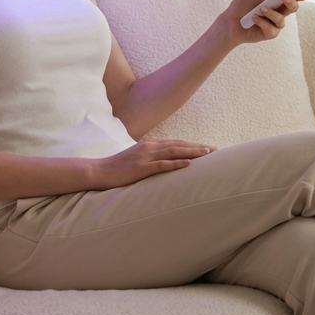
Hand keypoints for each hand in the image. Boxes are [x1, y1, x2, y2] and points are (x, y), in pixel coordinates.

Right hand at [91, 138, 215, 189]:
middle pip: (179, 145)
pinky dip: (176, 163)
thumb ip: (150, 157)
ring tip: (207, 154)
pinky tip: (188, 164)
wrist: (99, 171)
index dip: (192, 145)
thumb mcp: (136, 158)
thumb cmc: (117, 168)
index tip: (207, 148)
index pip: (176, 143)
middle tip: (215, 149)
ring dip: (192, 152)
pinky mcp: (141, 167)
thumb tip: (164, 160)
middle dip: (197, 147)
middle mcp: (150, 147)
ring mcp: (145, 156)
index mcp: (149, 144)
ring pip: (174, 151)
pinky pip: (162, 164)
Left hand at [219, 0, 310, 45]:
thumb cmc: (241, 5)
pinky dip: (262, 22)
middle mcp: (279, 11)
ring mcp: (275, 23)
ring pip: (282, 19)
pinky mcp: (270, 33)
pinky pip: (272, 29)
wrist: (229, 22)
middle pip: (293, 7)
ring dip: (271, 13)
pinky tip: (254, 19)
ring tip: (261, 9)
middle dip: (291, 2)